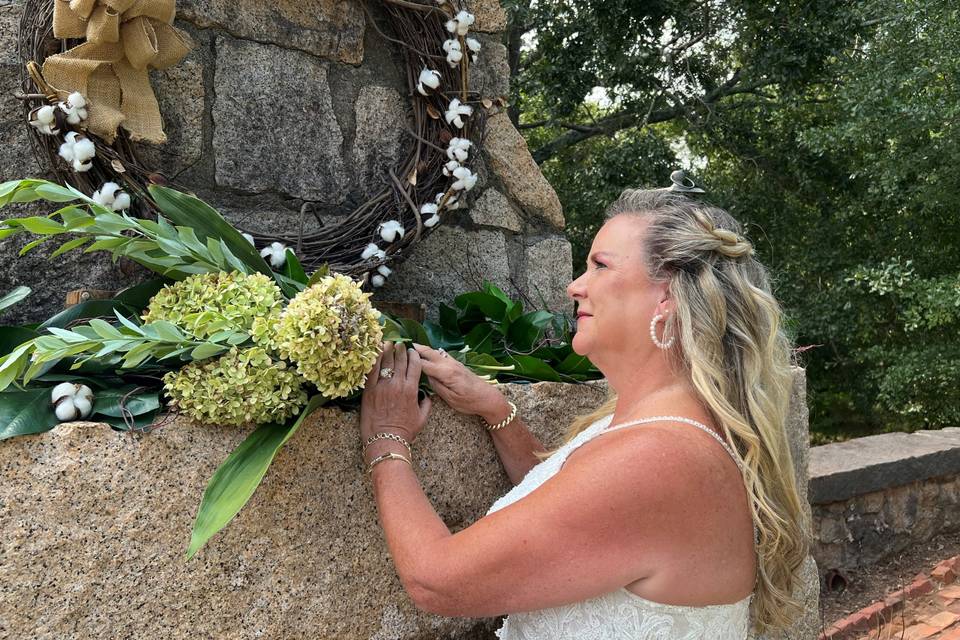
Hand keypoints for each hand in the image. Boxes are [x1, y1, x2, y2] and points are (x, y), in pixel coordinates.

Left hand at [360, 342, 431, 457]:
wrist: (386, 440)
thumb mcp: (422, 418)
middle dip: (400, 350)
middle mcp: (397, 384)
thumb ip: (427, 403)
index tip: (412, 351)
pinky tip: (375, 352)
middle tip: (400, 344)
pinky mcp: (369, 390)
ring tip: (388, 343)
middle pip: (400, 360)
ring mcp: (382, 386)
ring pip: (386, 362)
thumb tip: (426, 395)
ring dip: (387, 350)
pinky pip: (371, 370)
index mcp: (411, 389)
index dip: (414, 356)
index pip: (414, 365)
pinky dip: (374, 359)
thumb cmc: (405, 431)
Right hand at [411, 343, 511, 423]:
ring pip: (435, 352)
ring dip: (423, 349)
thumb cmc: (470, 402)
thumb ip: (437, 386)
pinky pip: (441, 355)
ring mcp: (454, 363)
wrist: (488, 397)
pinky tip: (427, 353)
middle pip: (429, 353)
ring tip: (410, 346)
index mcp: (446, 373)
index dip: (411, 360)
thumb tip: (426, 377)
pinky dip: (432, 352)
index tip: (399, 356)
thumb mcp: (450, 399)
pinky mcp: (456, 364)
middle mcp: (450, 364)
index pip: (424, 364)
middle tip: (401, 344)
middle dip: (415, 348)